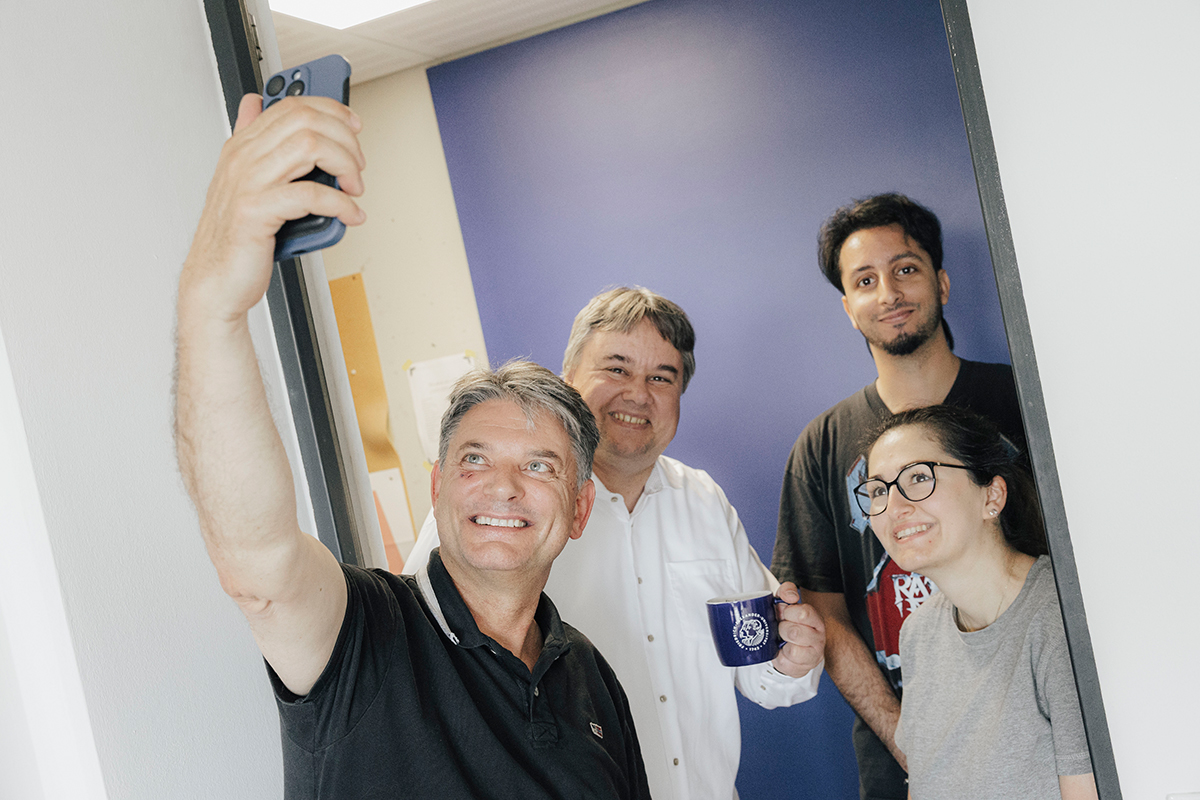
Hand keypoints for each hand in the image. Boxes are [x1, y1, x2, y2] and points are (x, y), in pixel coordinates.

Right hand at [181, 93, 366, 321]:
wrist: (214, 282)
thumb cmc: (236, 239)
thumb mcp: (244, 182)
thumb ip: (253, 144)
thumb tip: (255, 105)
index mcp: (242, 146)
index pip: (292, 106)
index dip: (331, 111)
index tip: (354, 127)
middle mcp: (242, 158)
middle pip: (305, 120)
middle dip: (344, 139)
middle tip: (357, 166)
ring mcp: (247, 182)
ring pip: (310, 146)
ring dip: (345, 165)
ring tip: (354, 188)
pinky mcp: (256, 211)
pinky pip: (310, 194)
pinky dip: (340, 204)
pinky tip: (350, 214)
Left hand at [771, 581, 825, 677]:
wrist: (790, 645)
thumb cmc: (789, 622)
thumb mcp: (786, 604)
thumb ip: (787, 592)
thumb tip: (790, 596)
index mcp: (816, 620)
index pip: (805, 613)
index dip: (788, 612)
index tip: (784, 613)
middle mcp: (818, 639)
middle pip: (795, 632)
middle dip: (783, 629)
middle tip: (782, 628)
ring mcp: (812, 656)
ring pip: (793, 651)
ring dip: (782, 644)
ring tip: (783, 641)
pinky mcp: (802, 669)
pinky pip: (786, 664)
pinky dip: (779, 658)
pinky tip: (782, 652)